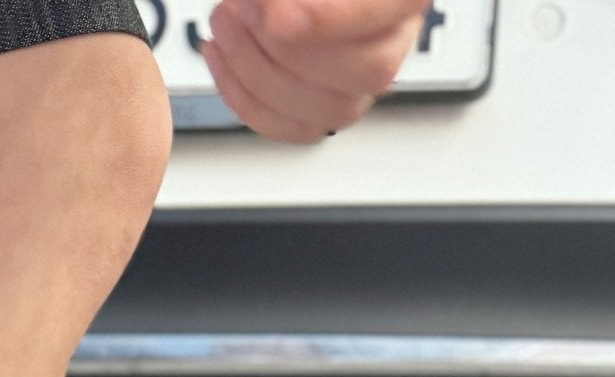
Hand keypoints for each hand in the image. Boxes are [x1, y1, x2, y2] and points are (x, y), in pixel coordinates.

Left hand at [200, 0, 425, 143]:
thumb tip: (275, 9)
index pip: (386, 11)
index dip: (329, 22)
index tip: (277, 17)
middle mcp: (395, 36)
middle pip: (367, 70)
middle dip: (288, 46)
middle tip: (241, 7)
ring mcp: (362, 80)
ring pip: (332, 109)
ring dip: (259, 71)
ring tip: (225, 21)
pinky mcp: (326, 107)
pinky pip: (295, 127)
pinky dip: (246, 98)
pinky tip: (220, 55)